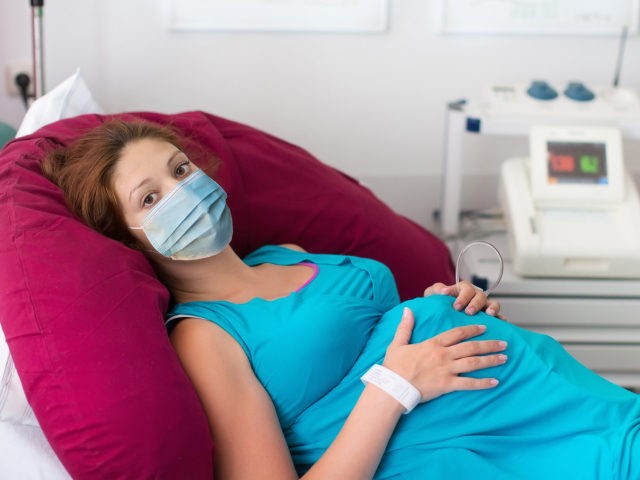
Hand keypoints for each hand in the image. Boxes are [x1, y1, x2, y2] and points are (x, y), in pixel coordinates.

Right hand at [383, 307, 506, 402]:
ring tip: (504, 358)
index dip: (472, 329)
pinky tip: (495, 381)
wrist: (394, 387)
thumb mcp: (397, 343)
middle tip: (504, 343)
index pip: (457, 333)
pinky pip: (469, 383)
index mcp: (433, 344)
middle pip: (471, 347)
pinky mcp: (447, 385)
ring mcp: (446, 370)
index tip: (484, 327)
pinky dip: (483, 383)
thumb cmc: (394, 366)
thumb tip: (408, 310)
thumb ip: (405, 326)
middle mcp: (443, 355)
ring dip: (491, 360)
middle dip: (489, 344)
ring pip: (474, 363)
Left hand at [424, 281, 503, 318]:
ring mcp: (483, 306)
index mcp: (463, 289)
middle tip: (469, 312)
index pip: (466, 289)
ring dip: (492, 308)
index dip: (463, 297)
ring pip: (492, 304)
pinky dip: (500, 318)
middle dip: (475, 304)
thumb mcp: (433, 294)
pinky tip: (501, 323)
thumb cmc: (438, 302)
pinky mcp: (488, 317)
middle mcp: (475, 296)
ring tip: (489, 314)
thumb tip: (443, 291)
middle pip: (480, 296)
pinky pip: (498, 316)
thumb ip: (437, 290)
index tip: (456, 306)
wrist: (440, 315)